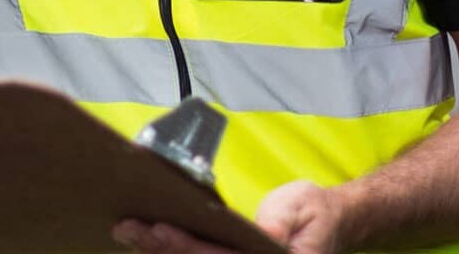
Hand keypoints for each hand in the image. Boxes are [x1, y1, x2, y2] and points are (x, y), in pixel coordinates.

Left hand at [112, 179, 345, 253]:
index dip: (187, 247)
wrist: (330, 223)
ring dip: (159, 252)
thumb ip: (280, 223)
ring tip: (128, 231)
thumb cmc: (315, 213)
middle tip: (128, 228)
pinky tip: (148, 239)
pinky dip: (173, 250)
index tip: (159, 228)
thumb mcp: (301, 209)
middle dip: (161, 249)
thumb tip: (261, 236)